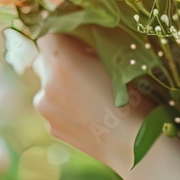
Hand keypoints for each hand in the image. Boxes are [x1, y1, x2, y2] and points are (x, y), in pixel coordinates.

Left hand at [32, 33, 141, 171]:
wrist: (133, 146)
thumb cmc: (134, 100)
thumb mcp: (116, 64)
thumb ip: (90, 48)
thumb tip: (81, 39)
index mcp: (64, 62)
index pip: (48, 34)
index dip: (63, 34)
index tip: (79, 38)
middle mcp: (47, 84)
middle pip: (45, 59)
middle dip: (62, 59)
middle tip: (87, 65)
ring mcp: (45, 108)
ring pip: (48, 84)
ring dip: (62, 83)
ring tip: (90, 94)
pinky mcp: (50, 127)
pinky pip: (53, 106)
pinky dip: (65, 104)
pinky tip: (89, 113)